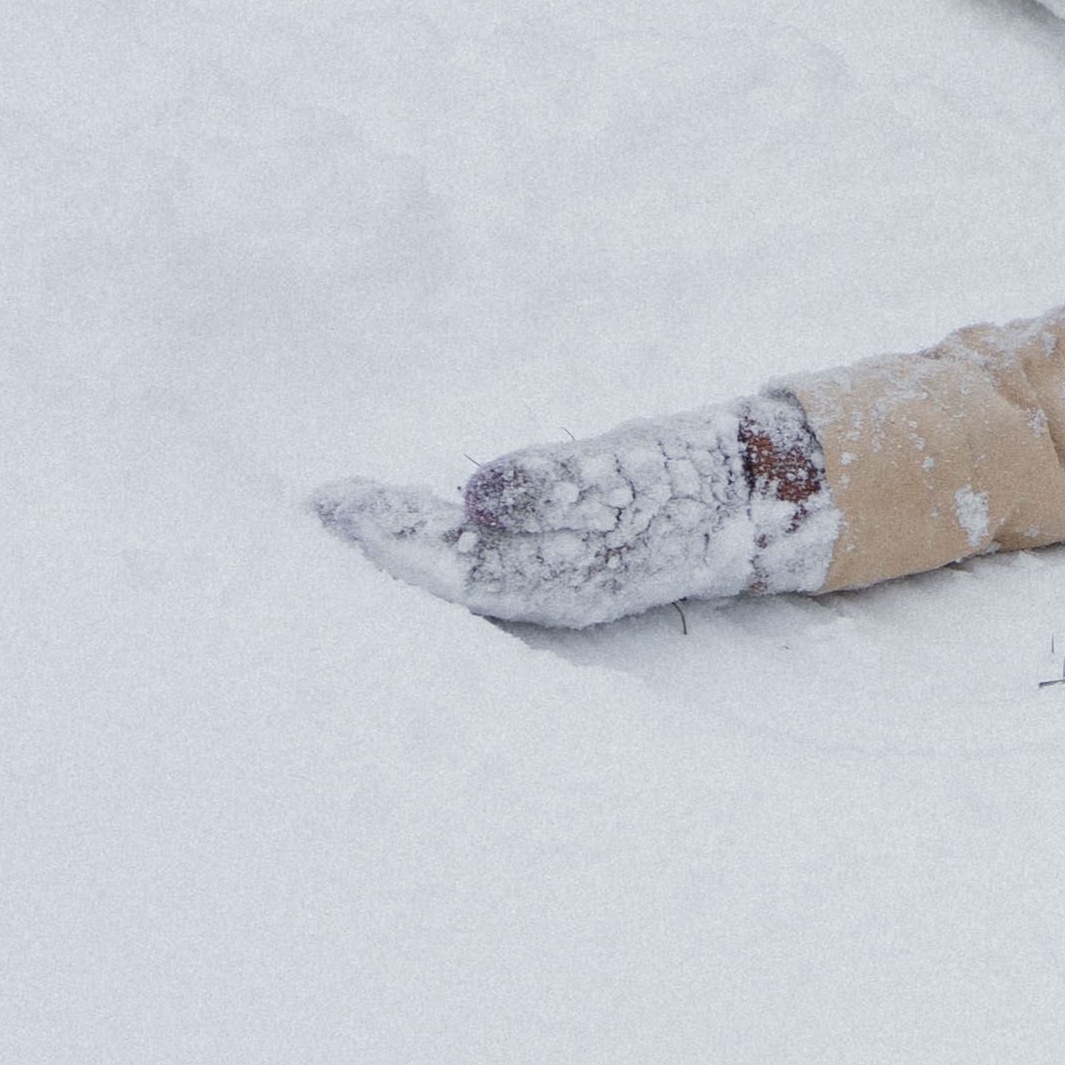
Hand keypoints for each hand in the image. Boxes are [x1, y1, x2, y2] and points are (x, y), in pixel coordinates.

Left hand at [314, 393, 830, 626]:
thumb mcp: (628, 473)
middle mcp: (542, 592)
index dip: (388, 546)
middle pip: (441, 575)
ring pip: (453, 566)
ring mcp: (546, 579)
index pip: (451, 572)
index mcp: (559, 581)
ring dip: (398, 539)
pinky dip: (433, 532)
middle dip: (378, 543)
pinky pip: (474, 555)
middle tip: (318, 505)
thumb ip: (555, 485)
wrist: (746, 499)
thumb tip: (478, 496)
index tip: (334, 512)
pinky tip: (402, 512)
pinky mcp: (550, 561)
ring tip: (342, 507)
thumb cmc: (687, 483)